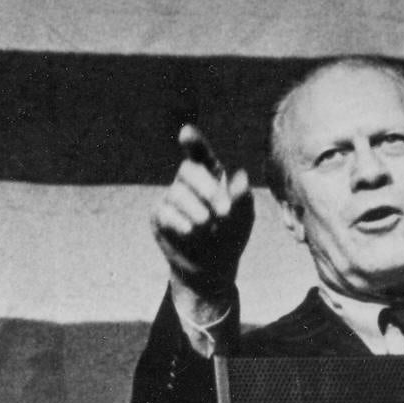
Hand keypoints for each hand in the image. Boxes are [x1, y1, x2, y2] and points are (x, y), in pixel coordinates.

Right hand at [151, 125, 252, 300]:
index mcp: (210, 175)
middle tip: (224, 210)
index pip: (200, 154)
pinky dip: (178, 220)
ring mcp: (172, 198)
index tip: (186, 133)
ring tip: (207, 223)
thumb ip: (243, 198)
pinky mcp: (160, 217)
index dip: (193, 142)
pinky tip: (190, 230)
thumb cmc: (230, 236)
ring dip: (195, 207)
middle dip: (207, 187)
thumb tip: (241, 176)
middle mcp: (188, 183)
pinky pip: (165, 212)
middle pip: (189, 170)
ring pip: (177, 192)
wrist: (211, 269)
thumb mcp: (243, 218)